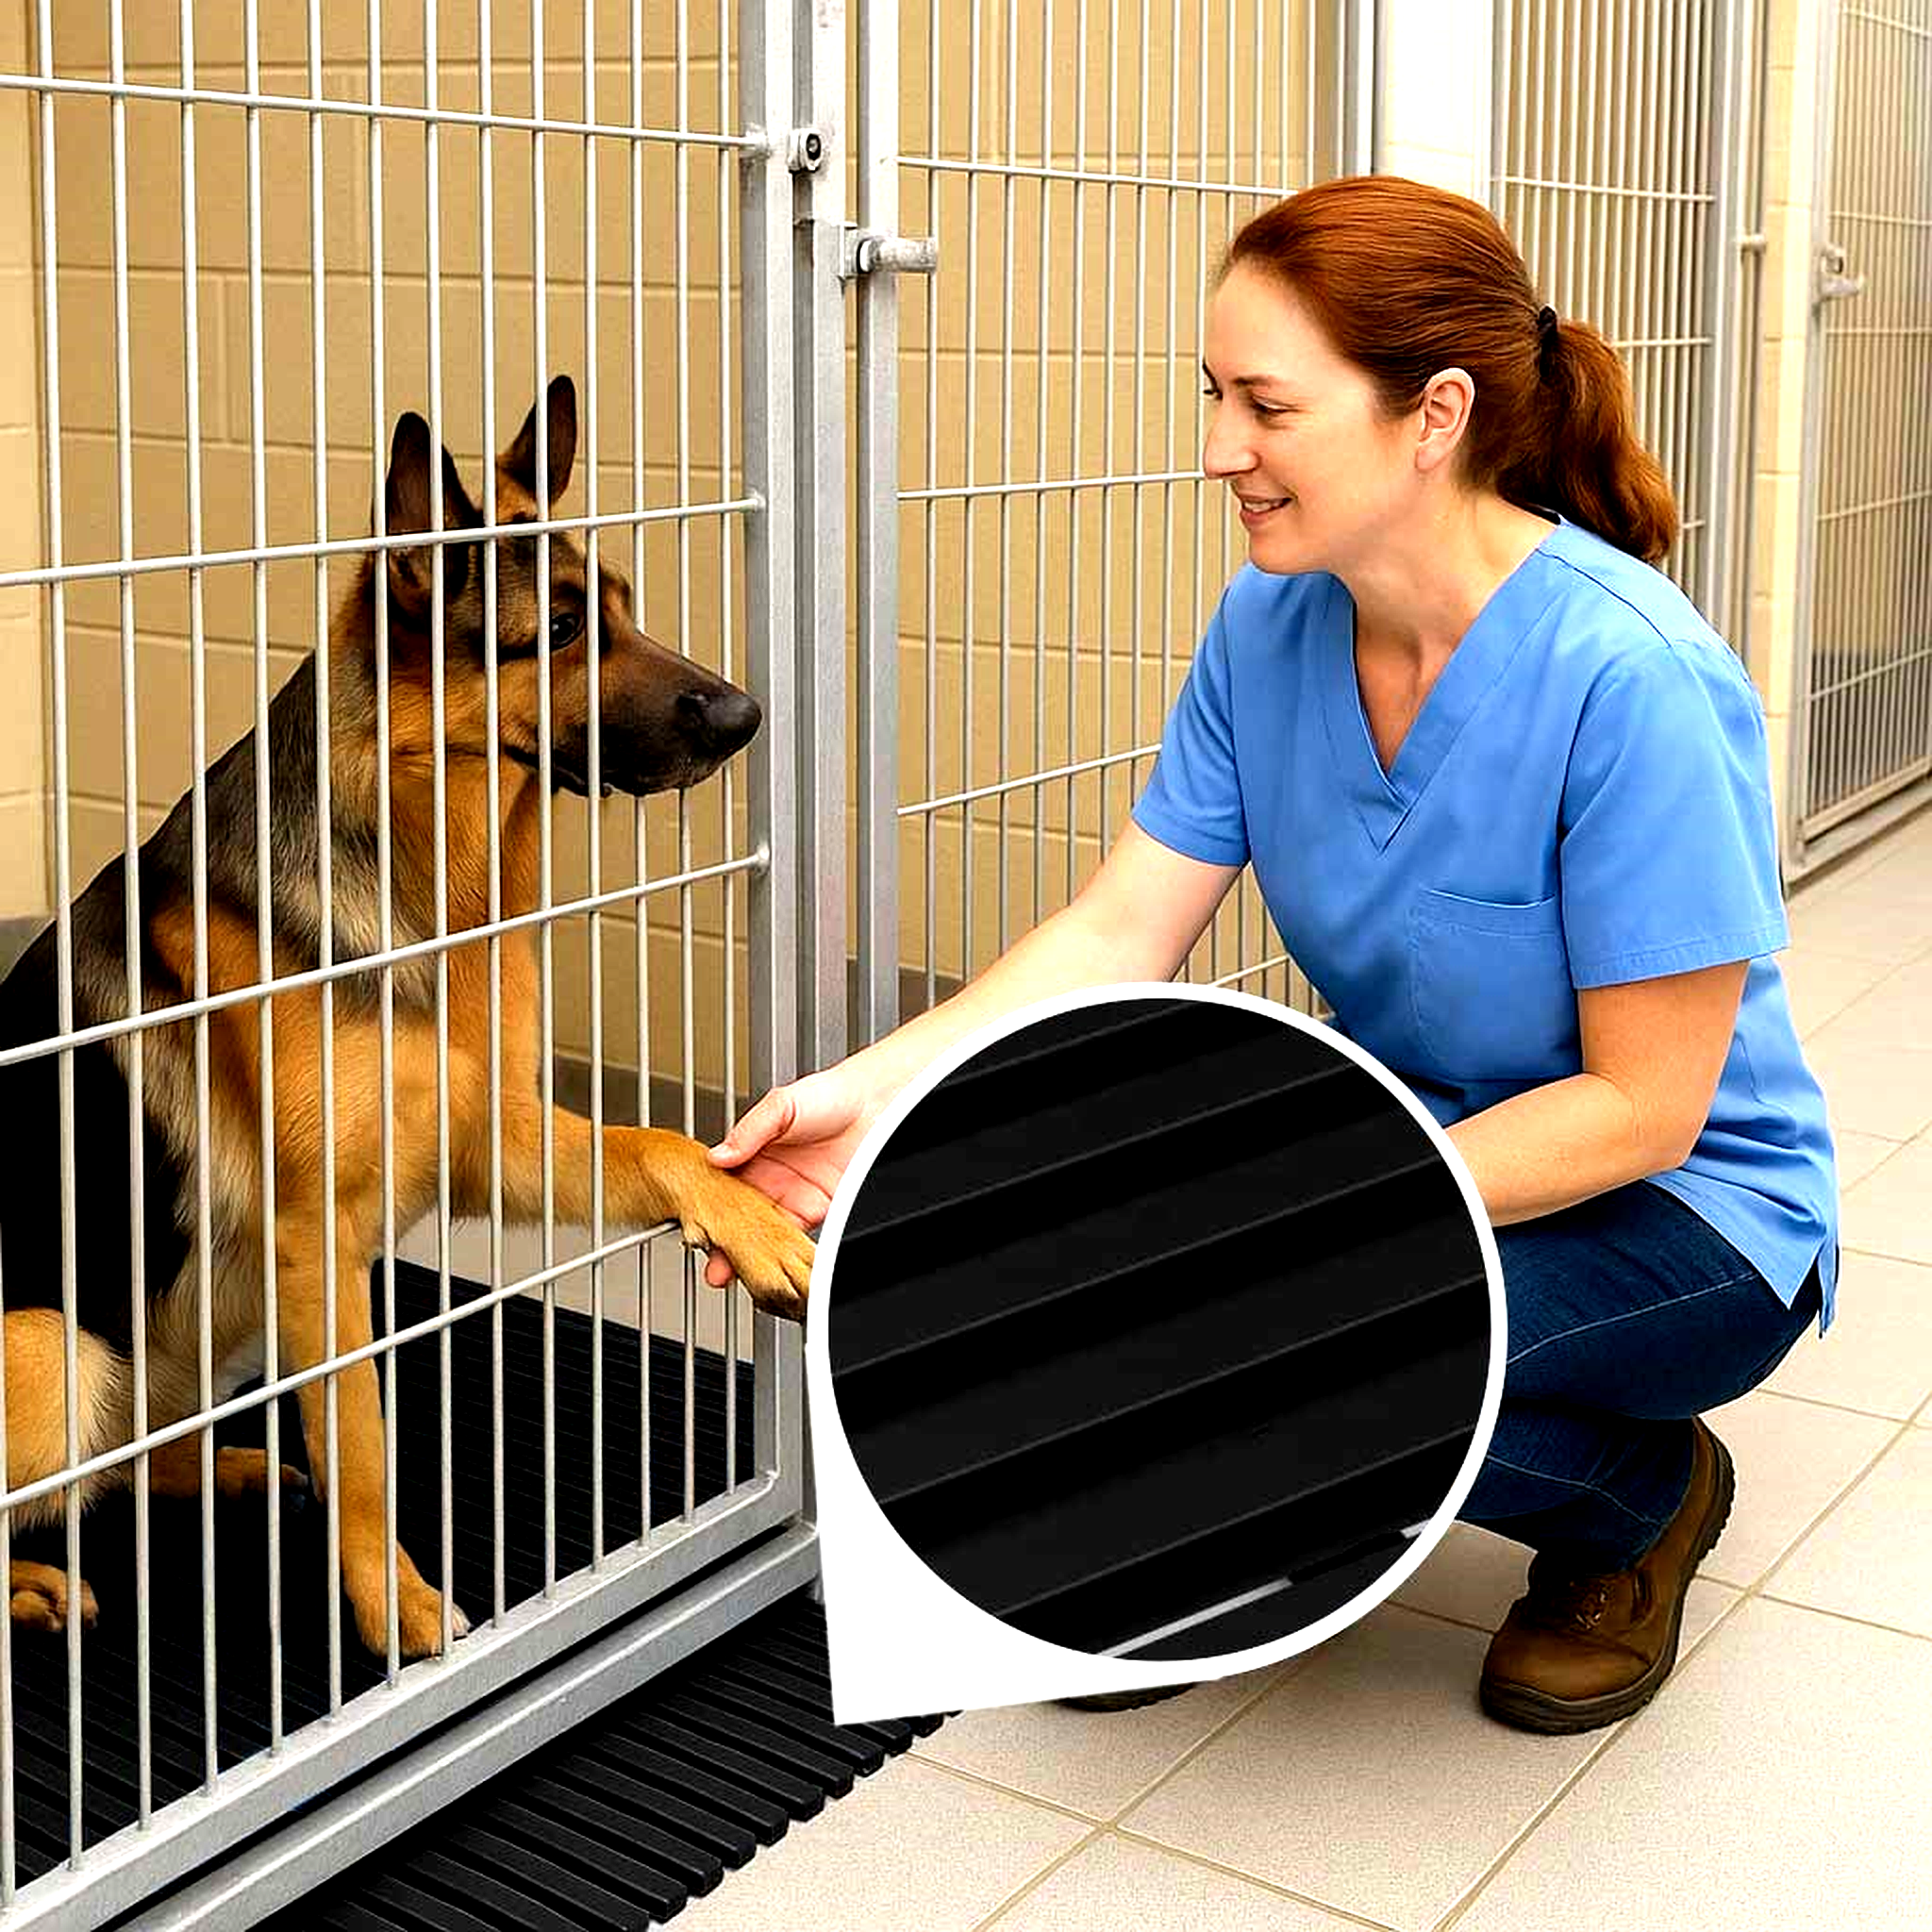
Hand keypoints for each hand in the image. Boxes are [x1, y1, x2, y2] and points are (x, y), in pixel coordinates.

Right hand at [702, 1062, 883, 1288]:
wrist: (878, 1104)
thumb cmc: (831, 1095)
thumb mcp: (781, 1105)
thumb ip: (749, 1131)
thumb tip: (717, 1156)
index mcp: (755, 1153)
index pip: (724, 1188)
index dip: (710, 1209)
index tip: (698, 1227)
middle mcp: (772, 1179)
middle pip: (741, 1218)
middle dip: (726, 1243)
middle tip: (713, 1265)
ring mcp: (795, 1197)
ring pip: (766, 1234)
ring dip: (751, 1256)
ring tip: (735, 1272)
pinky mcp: (819, 1210)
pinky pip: (798, 1238)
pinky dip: (785, 1254)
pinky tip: (773, 1265)